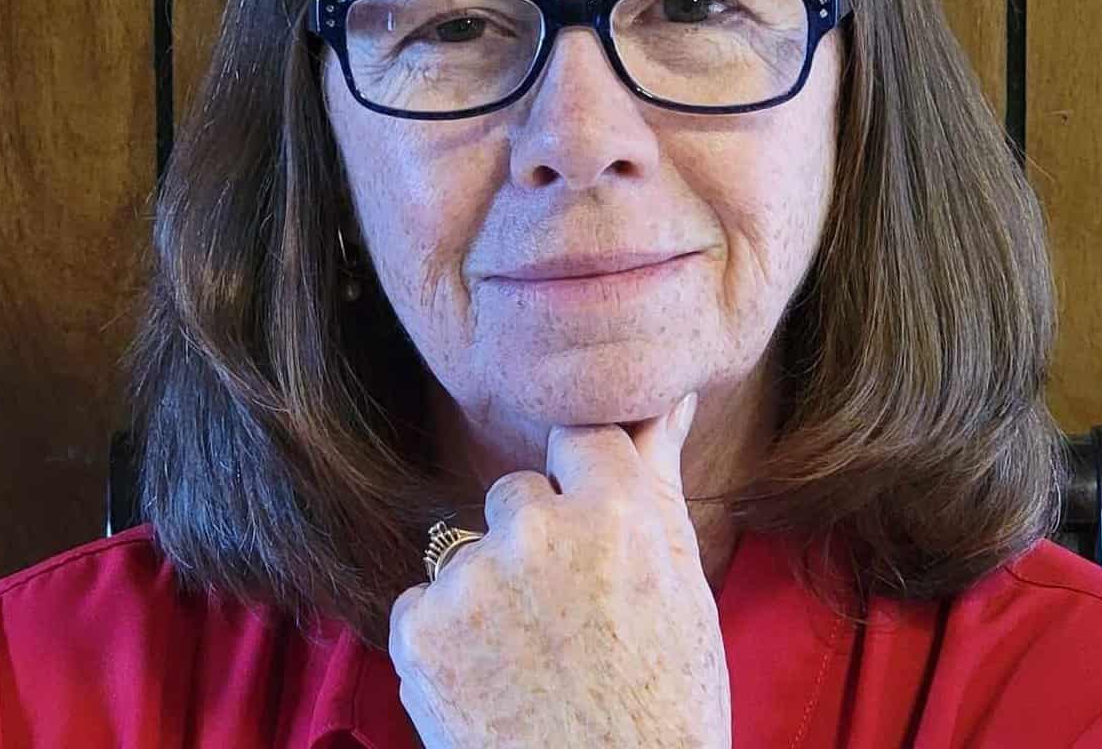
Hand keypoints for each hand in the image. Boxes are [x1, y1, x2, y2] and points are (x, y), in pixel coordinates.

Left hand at [388, 391, 730, 748]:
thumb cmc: (666, 704)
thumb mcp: (682, 586)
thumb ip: (657, 478)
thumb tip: (665, 397)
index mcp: (615, 510)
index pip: (578, 435)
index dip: (584, 490)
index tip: (594, 539)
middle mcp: (536, 529)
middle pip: (515, 493)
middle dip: (534, 541)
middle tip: (570, 619)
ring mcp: (471, 580)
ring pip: (469, 551)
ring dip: (488, 592)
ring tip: (531, 663)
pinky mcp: (419, 631)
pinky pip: (424, 602)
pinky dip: (447, 638)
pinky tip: (490, 684)